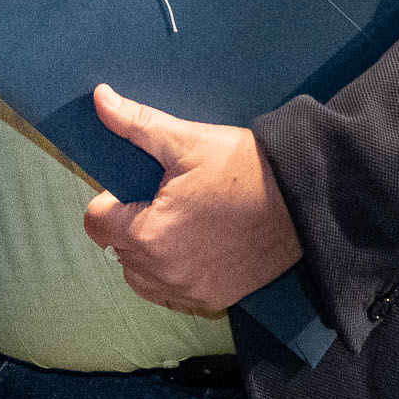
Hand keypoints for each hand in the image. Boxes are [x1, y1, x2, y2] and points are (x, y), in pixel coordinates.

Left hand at [79, 85, 302, 315]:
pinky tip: (197, 245)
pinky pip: (173, 292)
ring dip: (147, 254)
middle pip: (117, 250)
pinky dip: (175, 273)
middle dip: (130, 224)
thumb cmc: (246, 170)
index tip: (137, 188)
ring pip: (141, 276)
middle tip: (164, 198)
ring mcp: (189, 290)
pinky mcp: (214, 299)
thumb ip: (136, 124)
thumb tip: (100, 99)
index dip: (110, 200)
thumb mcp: (187, 141)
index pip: (95, 223)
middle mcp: (163, 271)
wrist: (303, 202)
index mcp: (149, 233)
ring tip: (178, 222)